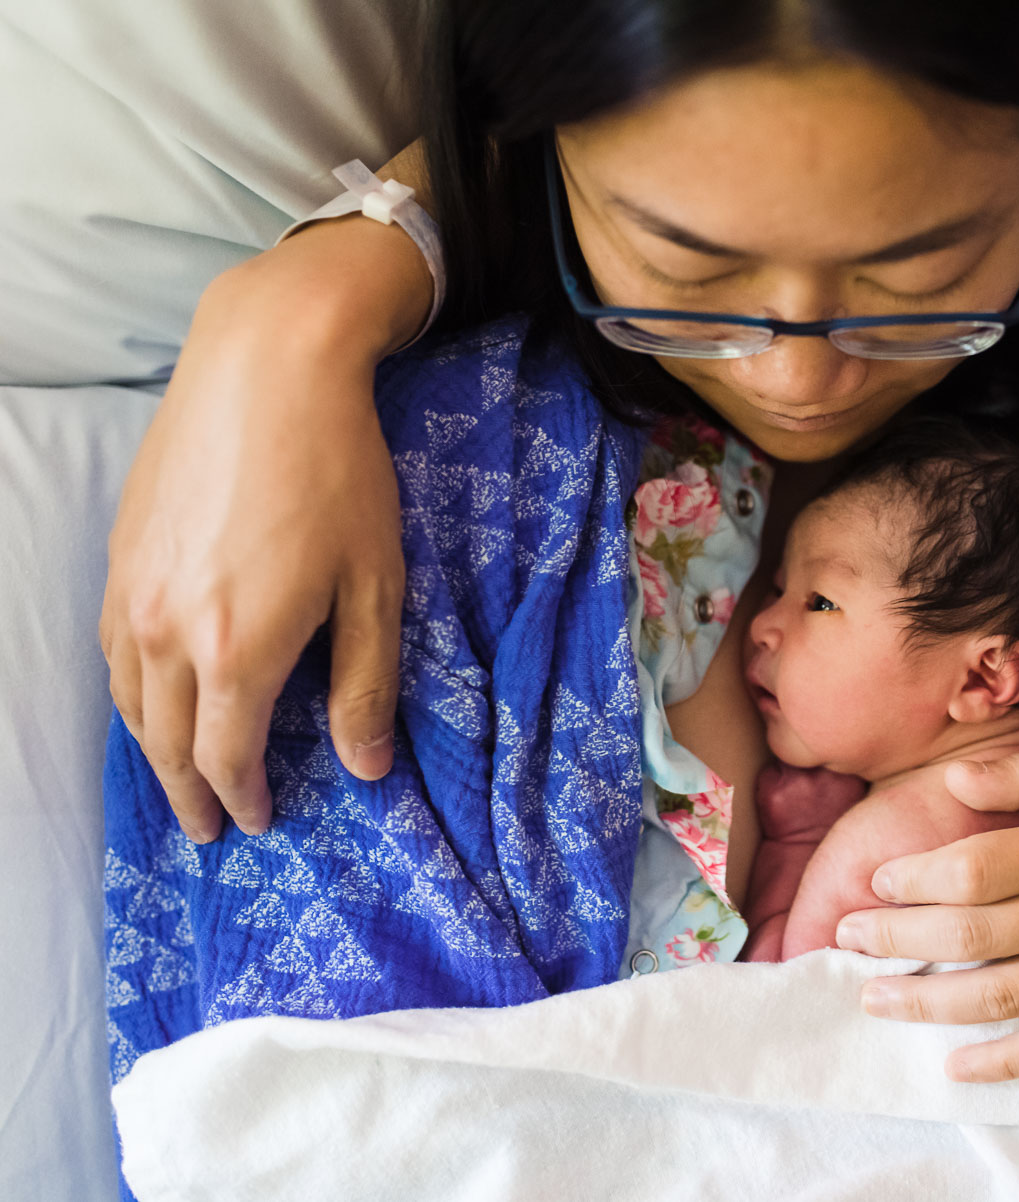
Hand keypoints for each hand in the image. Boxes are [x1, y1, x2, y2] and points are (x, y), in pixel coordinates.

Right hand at [101, 221, 429, 840]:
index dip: (244, 798)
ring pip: (129, 698)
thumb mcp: (375, 586)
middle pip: (165, 741)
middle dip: (189, 793)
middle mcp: (167, 632)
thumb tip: (365, 769)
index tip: (260, 822)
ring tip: (179, 777)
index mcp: (236, 650)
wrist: (268, 371)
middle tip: (210, 828)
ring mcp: (131, 591)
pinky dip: (131, 691)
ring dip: (152, 749)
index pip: (226, 757)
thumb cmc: (338, 475)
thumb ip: (365, 683)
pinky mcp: (119, 554)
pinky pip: (111, 648)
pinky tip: (153, 695)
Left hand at [833, 754, 1018, 1082]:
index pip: (977, 869)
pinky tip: (955, 1065)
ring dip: (927, 1005)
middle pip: (974, 936)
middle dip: (898, 940)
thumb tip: (949, 776)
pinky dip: (1003, 1063)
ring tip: (873, 999)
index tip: (876, 884)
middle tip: (845, 939)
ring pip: (1003, 998)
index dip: (915, 880)